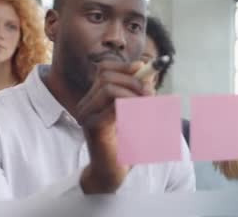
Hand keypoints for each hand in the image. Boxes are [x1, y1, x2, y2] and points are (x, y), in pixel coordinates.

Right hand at [76, 60, 154, 193]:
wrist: (114, 172)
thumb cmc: (127, 145)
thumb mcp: (138, 112)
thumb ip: (140, 91)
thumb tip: (143, 67)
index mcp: (95, 98)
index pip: (104, 69)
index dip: (124, 66)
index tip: (143, 68)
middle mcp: (87, 104)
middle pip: (105, 75)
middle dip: (132, 81)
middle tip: (151, 94)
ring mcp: (87, 115)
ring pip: (108, 88)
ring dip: (132, 94)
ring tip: (146, 108)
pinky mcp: (93, 127)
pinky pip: (113, 107)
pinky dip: (131, 109)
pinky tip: (138, 120)